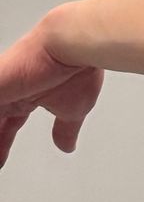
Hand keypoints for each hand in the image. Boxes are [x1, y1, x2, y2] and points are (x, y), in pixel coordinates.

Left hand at [0, 22, 104, 168]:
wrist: (73, 43)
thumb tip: (68, 145)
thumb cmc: (77, 67)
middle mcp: (13, 90)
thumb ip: (66, 128)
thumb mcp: (73, 109)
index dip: (4, 141)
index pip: (9, 123)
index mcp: (29, 95)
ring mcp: (2, 87)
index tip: (1, 158)